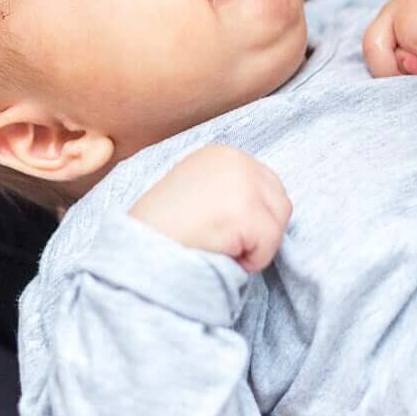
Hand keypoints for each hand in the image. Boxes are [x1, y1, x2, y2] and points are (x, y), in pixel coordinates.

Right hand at [129, 144, 290, 271]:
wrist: (136, 251)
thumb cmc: (163, 231)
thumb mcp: (196, 192)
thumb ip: (229, 190)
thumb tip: (265, 207)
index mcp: (221, 153)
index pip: (268, 186)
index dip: (253, 218)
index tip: (224, 231)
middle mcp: (235, 159)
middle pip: (280, 203)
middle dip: (260, 231)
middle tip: (224, 244)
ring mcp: (241, 183)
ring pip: (278, 224)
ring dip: (256, 246)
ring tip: (221, 248)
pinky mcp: (243, 210)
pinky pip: (269, 246)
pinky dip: (251, 261)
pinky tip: (221, 255)